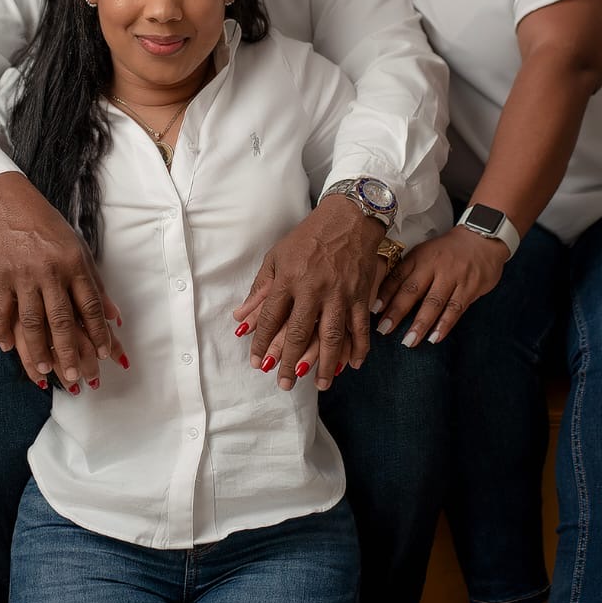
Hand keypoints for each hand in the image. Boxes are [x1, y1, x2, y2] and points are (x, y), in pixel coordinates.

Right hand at [0, 173, 122, 387]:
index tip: (104, 355)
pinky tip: (8, 348)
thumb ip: (95, 284)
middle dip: (71, 352)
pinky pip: (2, 310)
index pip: (90, 306)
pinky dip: (3, 331)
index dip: (99, 333)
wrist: (9, 202)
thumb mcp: (77, 249)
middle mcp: (51, 271)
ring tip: (45, 371)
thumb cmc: (47, 227)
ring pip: (32, 321)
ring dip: (39, 350)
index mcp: (74, 264)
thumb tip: (116, 317)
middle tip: (76, 376)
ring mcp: (23, 275)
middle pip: (62, 320)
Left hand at [234, 197, 380, 391]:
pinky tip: (352, 366)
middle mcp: (314, 289)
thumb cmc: (308, 237)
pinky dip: (358, 348)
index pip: (271, 317)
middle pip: (299, 333)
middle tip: (284, 384)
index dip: (262, 343)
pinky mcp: (361, 294)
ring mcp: (340, 293)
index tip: (257, 363)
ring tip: (318, 385)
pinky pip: (360, 327)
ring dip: (324, 364)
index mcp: (289, 279)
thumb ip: (260, 289)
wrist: (350, 217)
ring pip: (331, 337)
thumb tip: (240, 318)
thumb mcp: (277, 256)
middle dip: (289, 362)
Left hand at [372, 226, 506, 344]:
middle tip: (384, 330)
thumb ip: (409, 272)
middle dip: (397, 312)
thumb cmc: (448, 250)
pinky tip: (435, 338)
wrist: (482, 237)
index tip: (372, 311)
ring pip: (434, 303)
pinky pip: (456, 308)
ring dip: (420, 324)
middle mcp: (434, 266)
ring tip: (409, 341)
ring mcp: (453, 276)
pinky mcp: (470, 287)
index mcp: (419, 257)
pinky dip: (445, 325)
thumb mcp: (425, 253)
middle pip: (412, 291)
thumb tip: (385, 297)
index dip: (384, 294)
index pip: (398, 276)